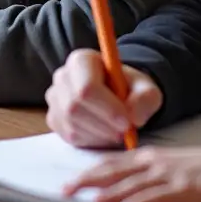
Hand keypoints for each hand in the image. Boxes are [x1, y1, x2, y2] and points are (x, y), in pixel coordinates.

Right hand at [45, 48, 161, 147]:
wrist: (117, 96)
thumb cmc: (129, 88)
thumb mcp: (146, 88)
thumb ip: (145, 98)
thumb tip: (133, 117)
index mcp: (82, 60)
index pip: (86, 87)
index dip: (107, 108)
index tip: (127, 122)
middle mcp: (62, 76)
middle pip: (74, 107)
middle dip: (103, 125)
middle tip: (125, 132)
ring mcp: (55, 98)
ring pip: (71, 124)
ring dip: (98, 135)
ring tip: (117, 133)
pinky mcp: (54, 118)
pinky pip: (68, 135)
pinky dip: (90, 141)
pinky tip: (103, 134)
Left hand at [63, 146, 200, 201]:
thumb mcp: (177, 168)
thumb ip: (153, 175)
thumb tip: (130, 188)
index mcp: (152, 156)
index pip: (112, 162)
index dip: (90, 171)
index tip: (71, 180)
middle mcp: (155, 162)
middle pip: (113, 170)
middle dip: (87, 180)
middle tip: (64, 191)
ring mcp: (170, 175)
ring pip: (130, 184)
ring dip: (107, 193)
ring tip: (87, 201)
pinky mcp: (186, 190)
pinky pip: (157, 196)